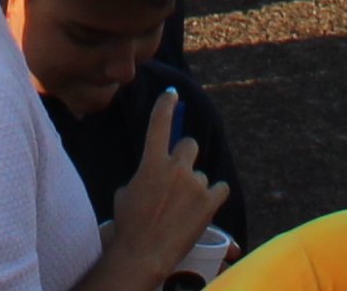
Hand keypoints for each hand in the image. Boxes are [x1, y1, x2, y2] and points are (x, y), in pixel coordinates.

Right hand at [109, 97, 227, 267]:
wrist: (143, 253)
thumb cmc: (128, 226)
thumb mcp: (126, 194)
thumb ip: (144, 178)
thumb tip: (156, 179)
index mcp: (151, 162)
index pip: (160, 123)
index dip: (166, 105)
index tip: (172, 94)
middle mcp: (175, 167)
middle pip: (189, 146)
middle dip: (185, 158)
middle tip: (179, 179)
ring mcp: (194, 183)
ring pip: (202, 175)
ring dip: (196, 187)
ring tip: (184, 211)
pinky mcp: (209, 202)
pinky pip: (220, 189)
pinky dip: (215, 196)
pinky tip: (206, 208)